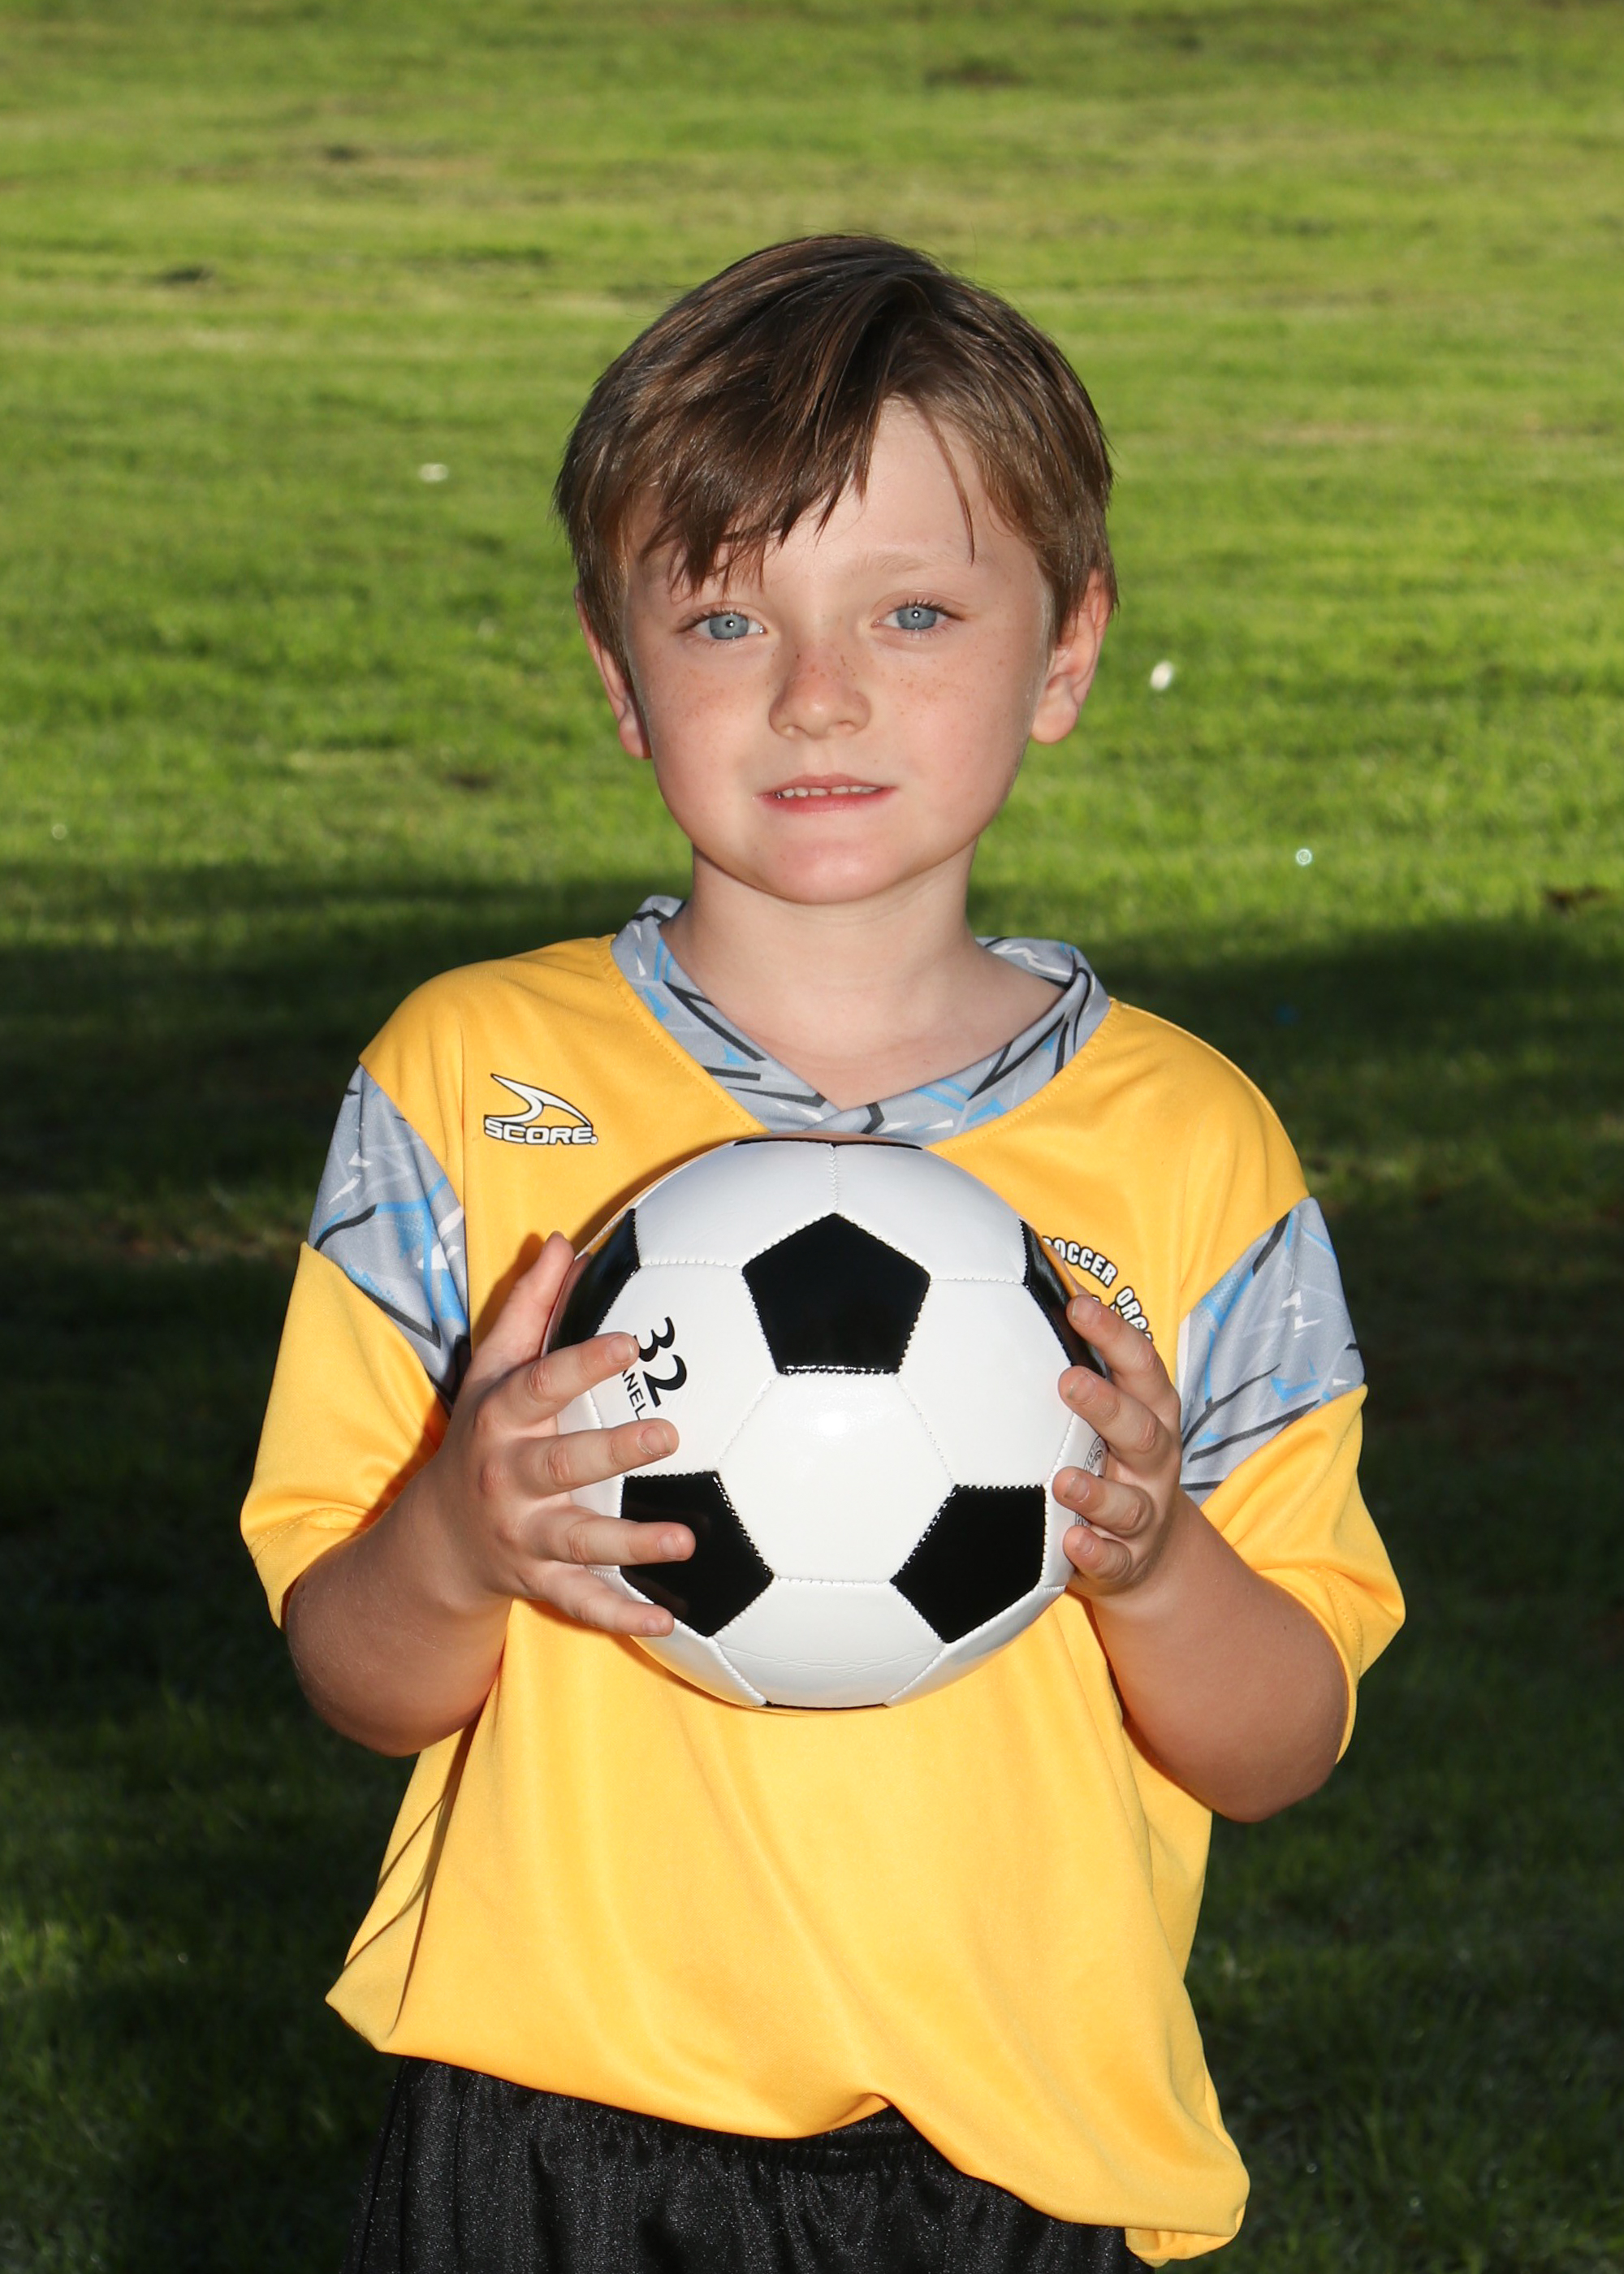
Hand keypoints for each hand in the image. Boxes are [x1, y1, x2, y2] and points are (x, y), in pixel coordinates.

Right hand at [409, 1232, 692, 1636]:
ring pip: (578, 1541)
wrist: (436, 1539)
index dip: (583, 1363)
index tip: (633, 1342)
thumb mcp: (491, 1370)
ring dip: (631, 1542)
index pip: (540, 1386)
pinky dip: (621, 1616)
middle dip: (611, 1452)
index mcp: (501, 1420)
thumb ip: (528, 1307)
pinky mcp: (540, 1581)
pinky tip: (668, 1621)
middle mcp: (508, 1479)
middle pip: (560, 1464)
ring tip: (686, 1541)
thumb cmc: (483, 1434)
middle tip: (667, 1436)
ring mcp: (524, 1535)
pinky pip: (582, 1604)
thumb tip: (566, 1242)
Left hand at [1053, 1295, 1192, 1599]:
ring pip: (1129, 1504)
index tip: (1077, 1305)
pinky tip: (1071, 1542)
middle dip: (1108, 1406)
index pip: (1142, 1367)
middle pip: (1142, 1431)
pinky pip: (1116, 1561)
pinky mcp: (1128, 1560)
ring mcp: (1144, 1514)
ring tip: (1062, 1480)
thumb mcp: (1111, 1408)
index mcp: (1150, 1414)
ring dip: (1097, 1491)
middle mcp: (1153, 1462)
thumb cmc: (1113, 1458)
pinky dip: (1096, 1552)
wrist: (1152, 1555)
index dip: (1115, 1335)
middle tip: (1068, 1382)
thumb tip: (1038, 1277)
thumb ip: (1082, 1355)